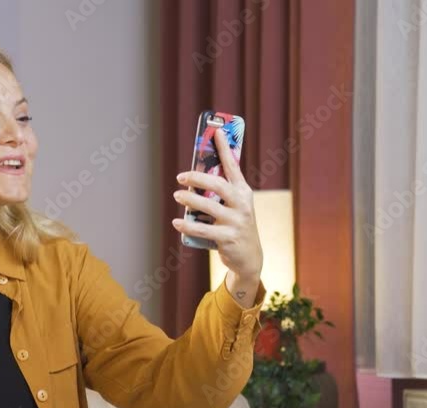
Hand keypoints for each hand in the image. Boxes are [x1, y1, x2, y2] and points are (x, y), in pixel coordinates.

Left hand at [172, 127, 262, 300]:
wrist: (249, 257)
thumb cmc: (235, 226)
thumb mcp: (233, 206)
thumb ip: (219, 193)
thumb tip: (193, 178)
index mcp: (243, 192)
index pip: (233, 166)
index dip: (224, 148)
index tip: (216, 131)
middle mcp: (242, 204)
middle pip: (218, 185)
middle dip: (197, 177)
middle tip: (181, 176)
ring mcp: (236, 221)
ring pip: (209, 207)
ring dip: (190, 200)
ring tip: (177, 195)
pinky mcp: (228, 238)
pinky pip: (203, 230)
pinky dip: (188, 226)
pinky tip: (177, 222)